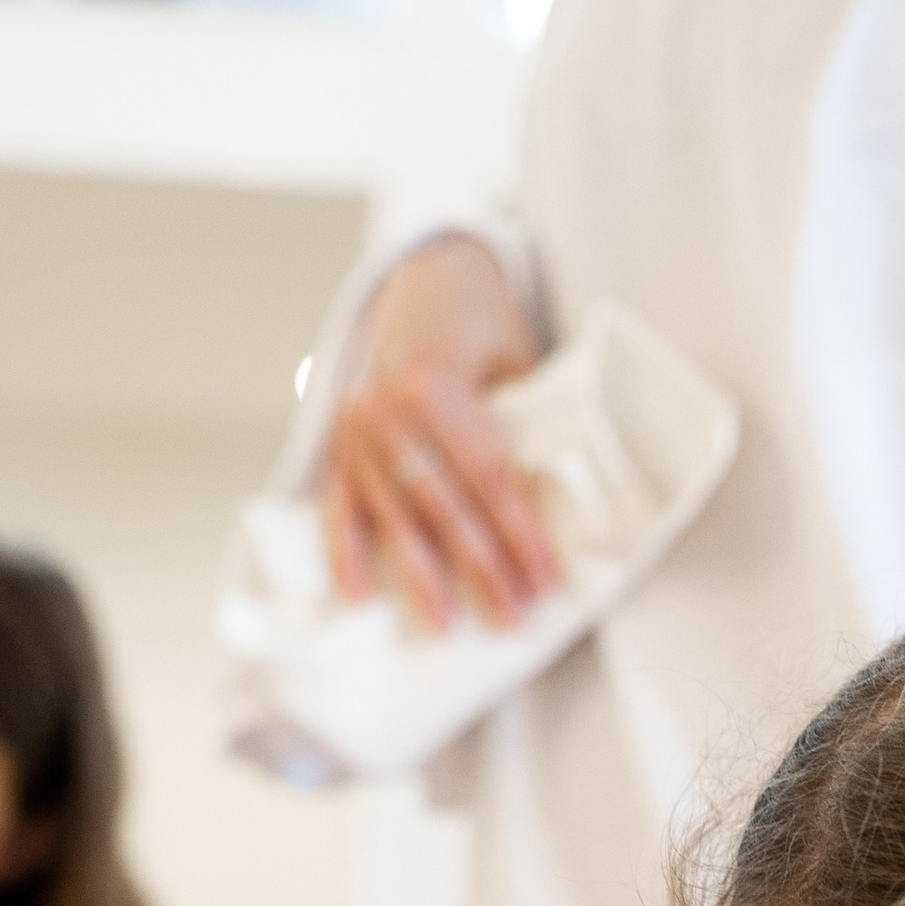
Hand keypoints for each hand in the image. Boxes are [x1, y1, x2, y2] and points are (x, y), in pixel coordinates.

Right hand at [326, 235, 559, 634]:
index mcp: (435, 382)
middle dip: (481, 566)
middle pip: (444, 505)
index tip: (545, 579)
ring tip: (447, 624)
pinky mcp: (339, 446)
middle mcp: (388, 409)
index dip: (519, 532)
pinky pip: (339, 508)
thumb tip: (565, 500)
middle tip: (511, 614)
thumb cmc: (483, 326)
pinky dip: (346, 554)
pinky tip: (361, 597)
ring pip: (394, 515)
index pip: (489, 476)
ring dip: (422, 575)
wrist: (425, 281)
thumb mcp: (514, 357)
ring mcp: (357, 431)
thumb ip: (526, 420)